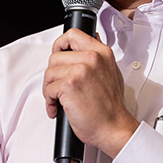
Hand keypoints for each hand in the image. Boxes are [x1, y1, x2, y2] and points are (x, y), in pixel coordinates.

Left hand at [44, 28, 139, 157]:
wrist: (113, 127)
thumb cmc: (111, 106)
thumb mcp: (112, 72)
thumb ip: (97, 57)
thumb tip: (85, 44)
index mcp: (102, 52)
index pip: (72, 34)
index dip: (60, 45)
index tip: (58, 55)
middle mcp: (92, 58)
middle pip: (55, 56)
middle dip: (53, 74)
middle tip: (58, 86)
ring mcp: (80, 71)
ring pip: (49, 73)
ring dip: (49, 89)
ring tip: (58, 99)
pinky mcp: (69, 85)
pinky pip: (48, 88)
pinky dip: (49, 101)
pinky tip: (58, 107)